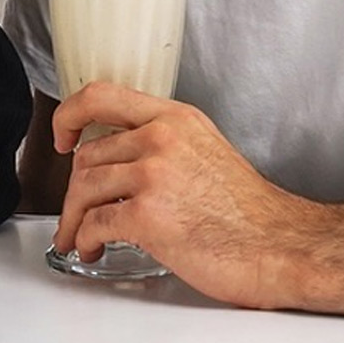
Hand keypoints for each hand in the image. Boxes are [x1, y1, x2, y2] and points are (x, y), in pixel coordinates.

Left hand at [52, 82, 315, 308]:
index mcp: (173, 118)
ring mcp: (153, 175)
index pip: (100, 95)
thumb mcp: (205, 148)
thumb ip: (162, 141)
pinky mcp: (148, 215)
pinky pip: (95, 222)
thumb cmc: (249, 211)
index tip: (61, 136)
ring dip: (73, 217)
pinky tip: (93, 247)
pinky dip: (84, 238)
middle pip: (87, 153)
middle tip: (76, 210)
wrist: (282, 247)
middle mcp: (160, 138)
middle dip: (74, 187)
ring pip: (84, 186)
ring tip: (79, 236)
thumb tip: (120, 152)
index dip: (69, 114)